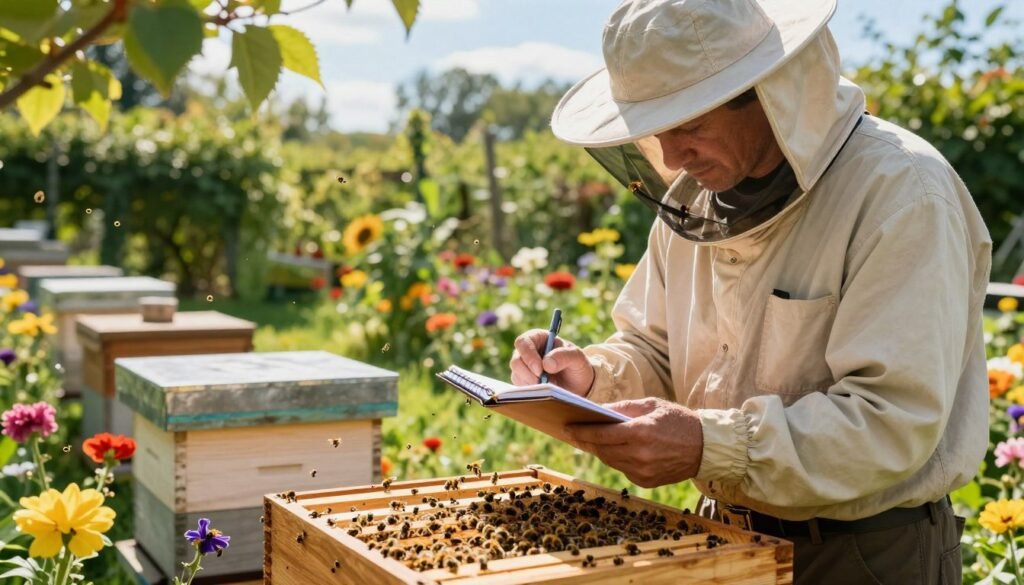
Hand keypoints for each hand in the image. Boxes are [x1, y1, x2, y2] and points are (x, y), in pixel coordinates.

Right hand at [509, 329, 593, 396]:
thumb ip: (564, 356)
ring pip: (517, 375)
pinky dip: (531, 390)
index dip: (528, 355)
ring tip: (548, 386)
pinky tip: (544, 390)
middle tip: (544, 383)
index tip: (539, 369)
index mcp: (538, 338)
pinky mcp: (523, 381)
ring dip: (531, 383)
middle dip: (529, 374)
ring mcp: (523, 367)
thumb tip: (546, 364)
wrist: (577, 384)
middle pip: (516, 361)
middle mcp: (527, 351)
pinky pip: (520, 387)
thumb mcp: (577, 357)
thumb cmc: (576, 365)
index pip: (523, 342)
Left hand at [565, 398, 703, 487]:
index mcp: (641, 433)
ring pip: (611, 461)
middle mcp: (640, 455)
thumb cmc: (678, 420)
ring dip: (600, 451)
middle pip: (602, 450)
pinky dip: (617, 459)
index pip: (601, 435)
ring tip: (590, 440)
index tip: (568, 428)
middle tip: (574, 433)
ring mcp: (643, 471)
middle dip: (587, 441)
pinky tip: (614, 450)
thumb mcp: (651, 405)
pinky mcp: (647, 482)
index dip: (582, 432)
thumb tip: (597, 410)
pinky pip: (623, 469)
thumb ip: (623, 408)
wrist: (706, 447)